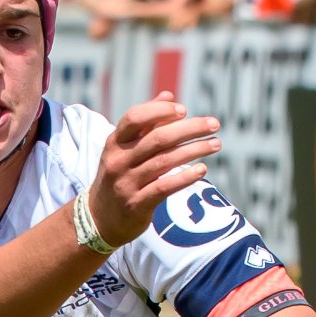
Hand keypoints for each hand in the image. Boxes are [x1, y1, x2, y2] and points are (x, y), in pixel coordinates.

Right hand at [85, 95, 222, 247]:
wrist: (100, 220)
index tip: (184, 110)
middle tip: (214, 124)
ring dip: (194, 150)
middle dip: (189, 129)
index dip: (160, 110)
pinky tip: (202, 170)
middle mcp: (119, 161)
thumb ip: (146, 123)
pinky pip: (164, 187)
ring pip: (165, 161)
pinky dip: (185, 177)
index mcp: (115, 143)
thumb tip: (169, 96)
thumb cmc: (119, 177)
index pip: (134, 117)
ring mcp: (127, 184)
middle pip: (157, 139)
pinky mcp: (137, 205)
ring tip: (215, 144)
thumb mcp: (124, 149)